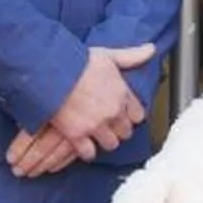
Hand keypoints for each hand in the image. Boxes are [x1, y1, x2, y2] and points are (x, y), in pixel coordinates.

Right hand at [6, 43, 155, 178]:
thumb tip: (150, 49)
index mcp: (122, 93)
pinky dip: (86, 151)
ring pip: (111, 144)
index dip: (130, 116)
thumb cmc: (78, 61)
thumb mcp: (108, 55)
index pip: (138, 115)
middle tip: (109, 126)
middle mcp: (113, 112)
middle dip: (118, 130)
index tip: (123, 115)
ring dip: (105, 141)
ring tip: (97, 135)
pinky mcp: (77, 135)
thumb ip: (131, 56)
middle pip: (126, 132)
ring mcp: (96, 125)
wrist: (52, 71)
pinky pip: (89, 153)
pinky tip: (83, 144)